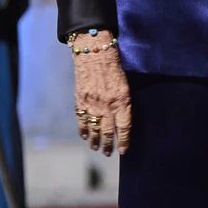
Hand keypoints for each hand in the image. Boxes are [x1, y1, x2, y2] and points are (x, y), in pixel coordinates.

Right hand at [72, 34, 130, 155]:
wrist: (94, 54)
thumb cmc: (114, 68)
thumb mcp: (126, 85)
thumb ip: (125, 103)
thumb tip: (123, 120)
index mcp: (122, 101)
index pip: (124, 127)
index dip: (124, 141)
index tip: (123, 150)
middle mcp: (107, 105)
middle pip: (108, 131)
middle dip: (108, 145)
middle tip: (108, 153)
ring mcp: (92, 104)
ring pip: (94, 128)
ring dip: (95, 140)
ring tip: (96, 148)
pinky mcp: (80, 100)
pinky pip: (81, 119)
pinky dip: (82, 129)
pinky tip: (84, 136)